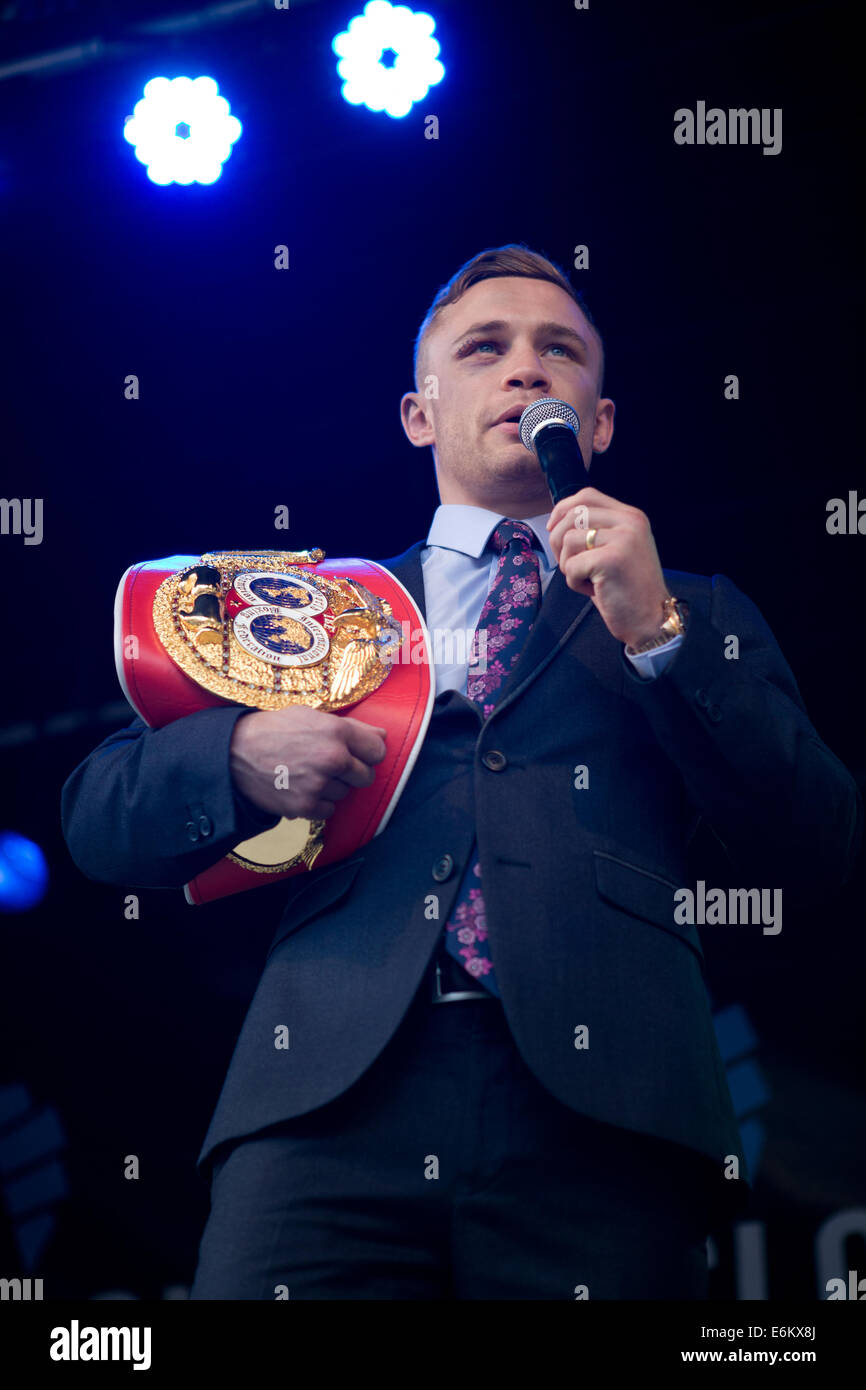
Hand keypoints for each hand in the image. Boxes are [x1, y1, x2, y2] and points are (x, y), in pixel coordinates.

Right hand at [229, 706, 386, 820]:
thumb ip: (351, 727)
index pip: (377, 750)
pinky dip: (318, 802)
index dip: (368, 752)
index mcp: (336, 731)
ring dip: (332, 787)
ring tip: (308, 773)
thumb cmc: (273, 730)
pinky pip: (329, 810)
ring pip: (345, 793)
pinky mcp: (306, 806)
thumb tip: (382, 736)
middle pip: (366, 776)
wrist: (234, 754)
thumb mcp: (311, 716)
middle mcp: (332, 758)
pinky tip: (301, 787)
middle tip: (329, 764)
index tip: (358, 753)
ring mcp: (319, 784)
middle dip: (352, 772)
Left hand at [546, 487, 669, 647]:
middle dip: (558, 540)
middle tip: (570, 565)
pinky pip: (572, 565)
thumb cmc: (626, 589)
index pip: (587, 496)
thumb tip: (557, 520)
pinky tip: (594, 591)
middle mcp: (630, 522)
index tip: (552, 528)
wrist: (650, 620)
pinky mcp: (612, 559)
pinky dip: (575, 582)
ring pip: (568, 539)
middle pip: (573, 514)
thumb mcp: (616, 549)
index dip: (562, 508)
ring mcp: (624, 539)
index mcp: (631, 516)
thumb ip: (597, 530)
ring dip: (568, 565)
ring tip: (588, 579)